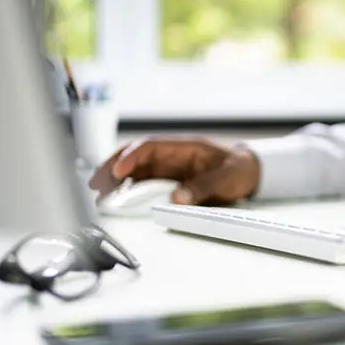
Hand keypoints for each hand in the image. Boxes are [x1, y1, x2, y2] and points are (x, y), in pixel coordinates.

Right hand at [88, 137, 260, 205]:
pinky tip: (115, 197)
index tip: (118, 171)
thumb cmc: (238, 170)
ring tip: (99, 194)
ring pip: (134, 168)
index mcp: (184, 147)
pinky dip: (126, 187)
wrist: (248, 172)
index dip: (132, 157)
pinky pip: (142, 180)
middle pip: (135, 155)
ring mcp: (168, 166)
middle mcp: (171, 155)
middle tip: (96, 184)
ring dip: (115, 179)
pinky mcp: (167, 179)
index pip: (150, 146)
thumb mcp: (227, 178)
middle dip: (112, 167)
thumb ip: (203, 187)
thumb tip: (178, 198)